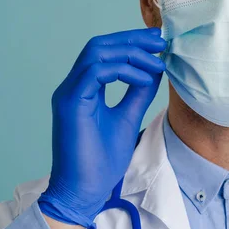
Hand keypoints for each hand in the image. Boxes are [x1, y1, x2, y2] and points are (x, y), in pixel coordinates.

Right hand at [38, 28, 166, 228]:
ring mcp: (69, 93)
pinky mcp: (70, 104)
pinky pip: (95, 72)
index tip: (158, 41)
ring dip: (131, 53)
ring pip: (96, 53)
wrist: (85, 190)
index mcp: (85, 88)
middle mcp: (73, 86)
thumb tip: (155, 69)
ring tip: (157, 62)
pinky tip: (143, 79)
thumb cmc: (102, 159)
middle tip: (160, 41)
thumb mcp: (128, 117)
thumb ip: (138, 93)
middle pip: (99, 45)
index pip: (105, 51)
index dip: (131, 41)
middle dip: (132, 39)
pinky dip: (123, 71)